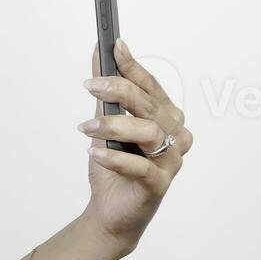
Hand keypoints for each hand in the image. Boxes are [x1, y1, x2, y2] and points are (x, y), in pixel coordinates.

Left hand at [77, 39, 192, 254]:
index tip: (115, 45)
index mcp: (166, 118)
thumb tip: (98, 52)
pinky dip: (117, 159)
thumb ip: (105, 93)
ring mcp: (170, 161)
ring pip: (148, 133)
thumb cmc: (112, 169)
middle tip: (91, 85)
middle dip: (120, 91)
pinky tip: (95, 153)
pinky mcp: (159, 186)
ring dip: (114, 126)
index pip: (151, 87)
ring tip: (85, 127)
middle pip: (150, 106)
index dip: (133, 67)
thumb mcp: (104, 125)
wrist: (110, 213)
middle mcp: (175, 136)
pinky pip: (141, 168)